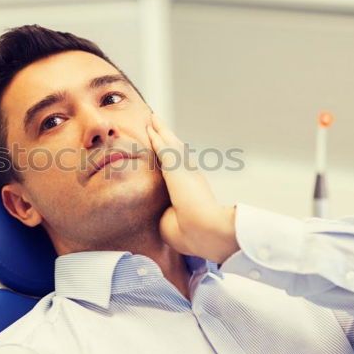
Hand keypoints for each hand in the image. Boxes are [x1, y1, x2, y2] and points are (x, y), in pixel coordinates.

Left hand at [146, 114, 238, 263]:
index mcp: (191, 189)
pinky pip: (163, 147)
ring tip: (154, 118)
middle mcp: (190, 175)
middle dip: (167, 138)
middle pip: (177, 151)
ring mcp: (184, 169)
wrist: (203, 231)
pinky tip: (150, 125)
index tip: (167, 151)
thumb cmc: (190, 234)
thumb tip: (163, 212)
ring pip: (170, 144)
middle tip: (159, 126)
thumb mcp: (173, 223)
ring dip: (161, 131)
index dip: (172, 160)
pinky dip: (157, 135)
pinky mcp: (176, 167)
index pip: (179, 170)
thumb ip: (166, 214)